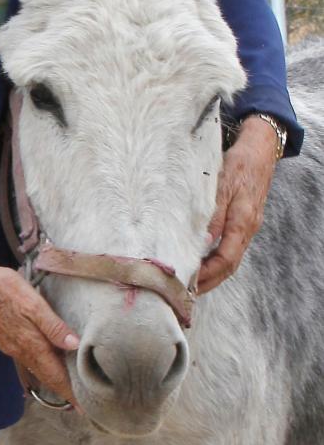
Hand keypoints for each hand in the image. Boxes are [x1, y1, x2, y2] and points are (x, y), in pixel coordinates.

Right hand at [0, 249, 79, 404]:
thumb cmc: (6, 289)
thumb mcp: (33, 302)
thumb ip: (53, 325)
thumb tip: (74, 346)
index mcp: (31, 344)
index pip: (55, 376)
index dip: (70, 393)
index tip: (85, 410)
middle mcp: (22, 351)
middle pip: (47, 377)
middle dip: (64, 391)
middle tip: (83, 403)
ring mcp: (12, 348)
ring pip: (37, 370)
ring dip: (53, 380)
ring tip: (70, 386)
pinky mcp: (6, 341)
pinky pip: (28, 361)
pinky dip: (41, 368)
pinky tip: (46, 363)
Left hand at [198, 116, 278, 292]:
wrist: (258, 151)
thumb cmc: (238, 164)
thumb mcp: (222, 184)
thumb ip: (212, 213)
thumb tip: (202, 242)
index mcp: (242, 222)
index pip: (226, 259)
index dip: (208, 275)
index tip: (189, 284)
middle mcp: (247, 229)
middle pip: (229, 265)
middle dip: (208, 281)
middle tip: (186, 293)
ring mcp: (246, 227)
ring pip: (229, 257)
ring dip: (211, 272)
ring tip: (190, 282)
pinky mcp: (242, 221)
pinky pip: (229, 246)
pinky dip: (215, 258)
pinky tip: (200, 260)